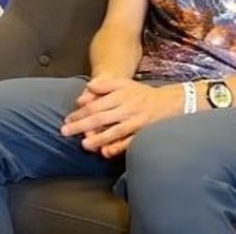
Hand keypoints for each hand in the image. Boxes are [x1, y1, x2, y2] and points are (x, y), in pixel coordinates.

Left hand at [61, 77, 182, 156]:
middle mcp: (127, 108)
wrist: (170, 102)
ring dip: (98, 138)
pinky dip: (118, 147)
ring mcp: (136, 122)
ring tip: (84, 144)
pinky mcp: (144, 133)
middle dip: (82, 125)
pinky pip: (130, 142)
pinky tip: (107, 152)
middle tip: (65, 132)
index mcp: (120, 95)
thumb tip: (87, 88)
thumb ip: (105, 84)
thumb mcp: (124, 83)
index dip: (80, 112)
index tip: (68, 119)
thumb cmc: (141, 94)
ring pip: (114, 131)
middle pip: (101, 117)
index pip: (96, 104)